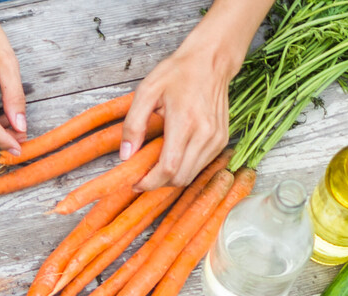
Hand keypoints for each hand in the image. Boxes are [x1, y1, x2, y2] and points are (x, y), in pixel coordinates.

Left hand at [120, 39, 239, 189]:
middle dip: (158, 183)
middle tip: (142, 176)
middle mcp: (205, 133)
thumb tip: (126, 154)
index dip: (150, 182)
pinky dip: (184, 168)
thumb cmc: (179, 72)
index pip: (168, 167)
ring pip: (191, 175)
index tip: (135, 183)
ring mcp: (216, 138)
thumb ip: (133, 124)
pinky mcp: (222, 140)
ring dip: (171, 177)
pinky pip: (200, 166)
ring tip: (156, 165)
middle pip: (180, 177)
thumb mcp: (147, 91)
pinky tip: (173, 155)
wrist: (211, 61)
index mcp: (185, 121)